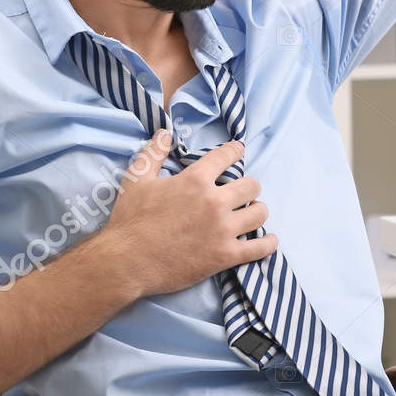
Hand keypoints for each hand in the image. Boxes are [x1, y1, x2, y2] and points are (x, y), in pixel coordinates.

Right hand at [101, 130, 275, 299]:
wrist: (127, 262)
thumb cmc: (131, 220)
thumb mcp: (136, 180)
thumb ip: (153, 153)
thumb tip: (164, 133)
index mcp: (195, 180)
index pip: (226, 156)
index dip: (234, 151)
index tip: (239, 150)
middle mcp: (214, 202)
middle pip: (252, 186)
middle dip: (249, 187)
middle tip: (243, 193)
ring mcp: (222, 230)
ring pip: (259, 213)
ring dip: (257, 212)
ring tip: (251, 213)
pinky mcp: (225, 256)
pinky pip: (259, 248)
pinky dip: (267, 244)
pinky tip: (268, 240)